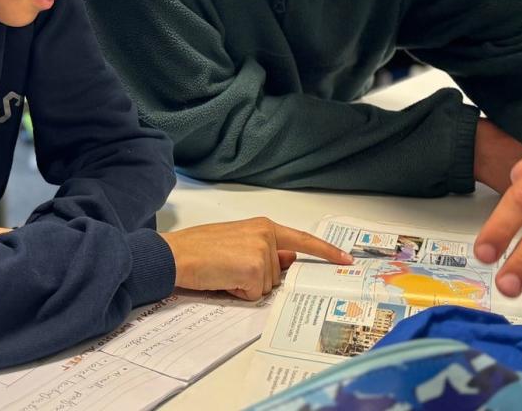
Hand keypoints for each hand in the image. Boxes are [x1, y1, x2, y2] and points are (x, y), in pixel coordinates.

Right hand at [161, 217, 352, 300]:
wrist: (175, 254)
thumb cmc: (198, 249)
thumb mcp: (237, 241)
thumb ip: (263, 249)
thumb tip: (285, 261)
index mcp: (263, 226)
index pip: (302, 240)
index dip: (326, 252)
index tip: (346, 260)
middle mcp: (266, 235)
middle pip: (278, 274)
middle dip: (257, 280)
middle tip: (229, 269)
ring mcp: (262, 252)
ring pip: (266, 287)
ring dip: (245, 287)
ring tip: (223, 273)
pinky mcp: (253, 269)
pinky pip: (254, 295)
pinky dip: (238, 293)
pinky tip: (223, 280)